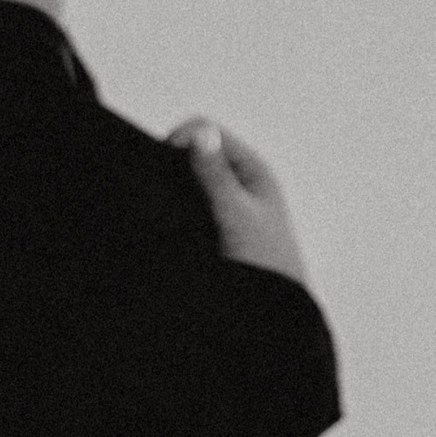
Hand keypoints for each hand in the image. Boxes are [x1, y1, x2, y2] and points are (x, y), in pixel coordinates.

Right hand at [166, 117, 309, 284]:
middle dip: (176, 161)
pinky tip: (173, 216)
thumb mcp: (236, 213)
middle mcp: (241, 179)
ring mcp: (228, 200)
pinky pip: (190, 199)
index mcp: (252, 168)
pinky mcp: (216, 221)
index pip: (208, 131)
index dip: (182, 139)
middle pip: (197, 151)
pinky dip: (178, 200)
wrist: (272, 305)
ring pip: (191, 176)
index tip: (162, 159)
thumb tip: (200, 133)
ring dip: (177, 182)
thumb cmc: (266, 263)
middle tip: (163, 184)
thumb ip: (216, 175)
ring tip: (168, 201)